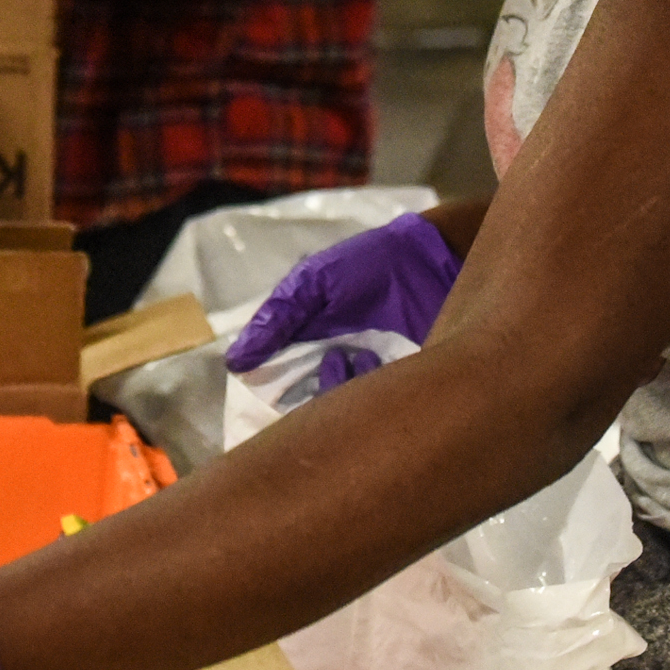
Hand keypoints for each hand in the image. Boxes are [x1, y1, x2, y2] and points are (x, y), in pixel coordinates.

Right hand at [224, 211, 460, 391]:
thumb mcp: (314, 283)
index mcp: (314, 356)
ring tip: (345, 355)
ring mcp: (374, 385)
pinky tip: (370, 361)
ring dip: (336, 390)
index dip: (271, 402)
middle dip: (305, 404)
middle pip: (312, 413)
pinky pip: (380, 410)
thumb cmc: (370, 264)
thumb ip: (277, 319)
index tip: (263, 399)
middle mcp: (342, 377)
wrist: (434, 255)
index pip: (284, 396)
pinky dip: (368, 391)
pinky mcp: (407, 390)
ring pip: (342, 413)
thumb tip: (235, 362)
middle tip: (312, 376)